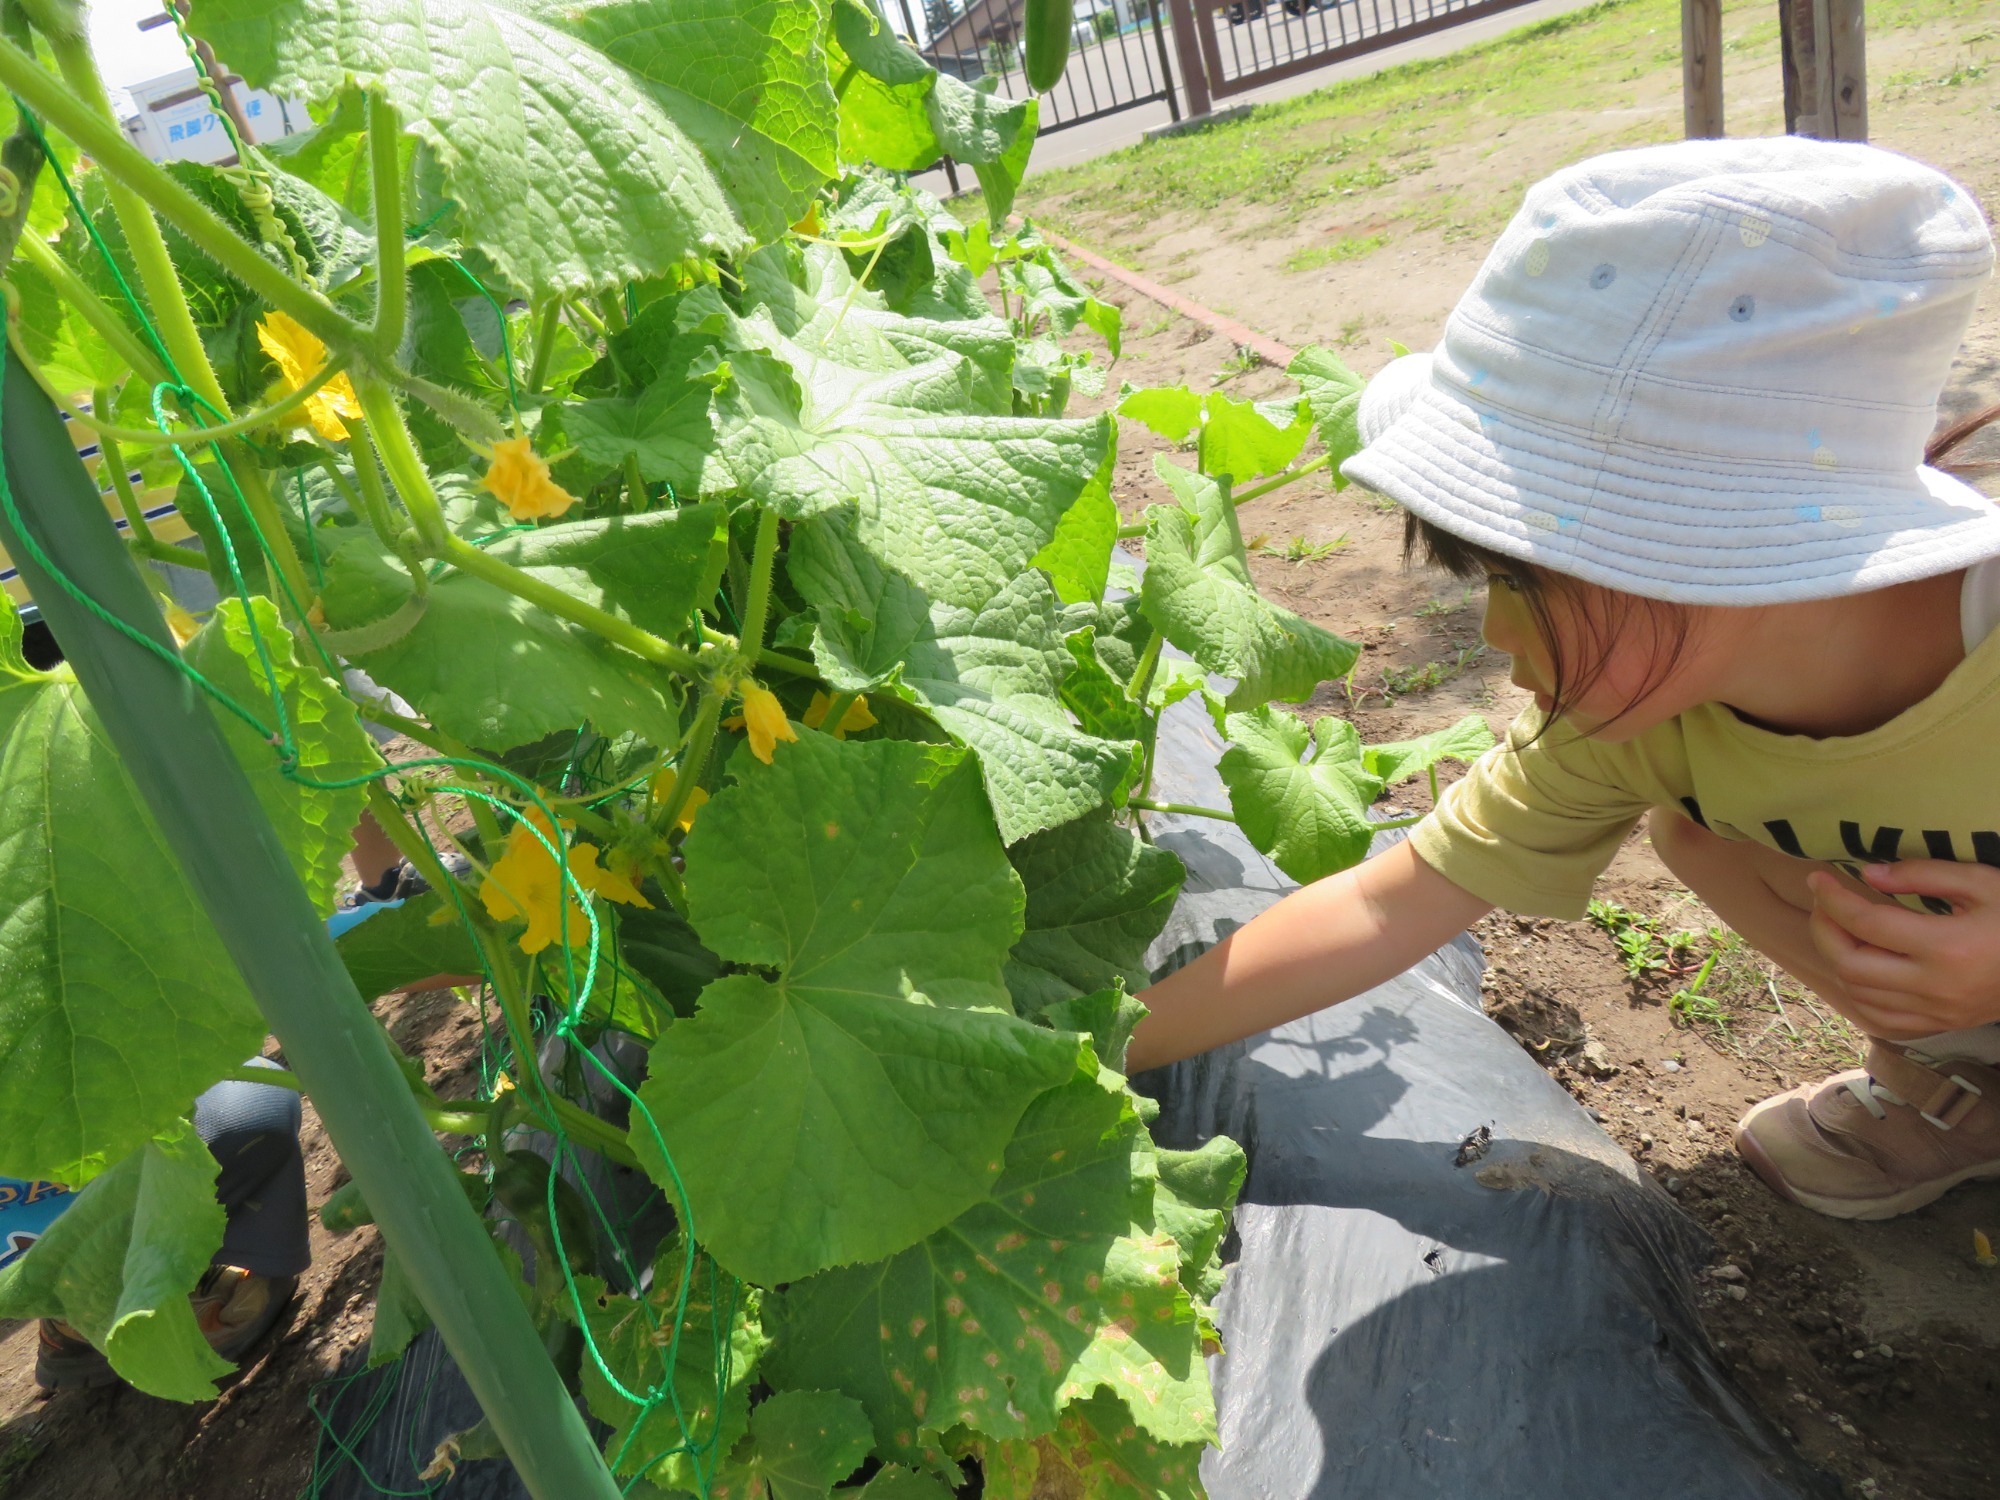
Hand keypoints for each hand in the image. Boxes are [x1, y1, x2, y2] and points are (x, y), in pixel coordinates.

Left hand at [1805, 860, 1999, 1037]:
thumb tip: (1868, 873)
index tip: (1818, 877)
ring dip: (1838, 957)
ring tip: (1839, 926)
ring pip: (1858, 993)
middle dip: (1825, 929)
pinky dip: (1857, 989)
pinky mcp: (1939, 1025)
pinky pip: (1878, 1016)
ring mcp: (1936, 1012)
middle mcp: (1936, 986)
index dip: (1832, 898)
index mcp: (1947, 947)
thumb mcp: (1983, 882)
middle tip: (1824, 902)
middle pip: (1851, 964)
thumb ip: (1924, 874)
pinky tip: (1859, 962)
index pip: (1867, 923)